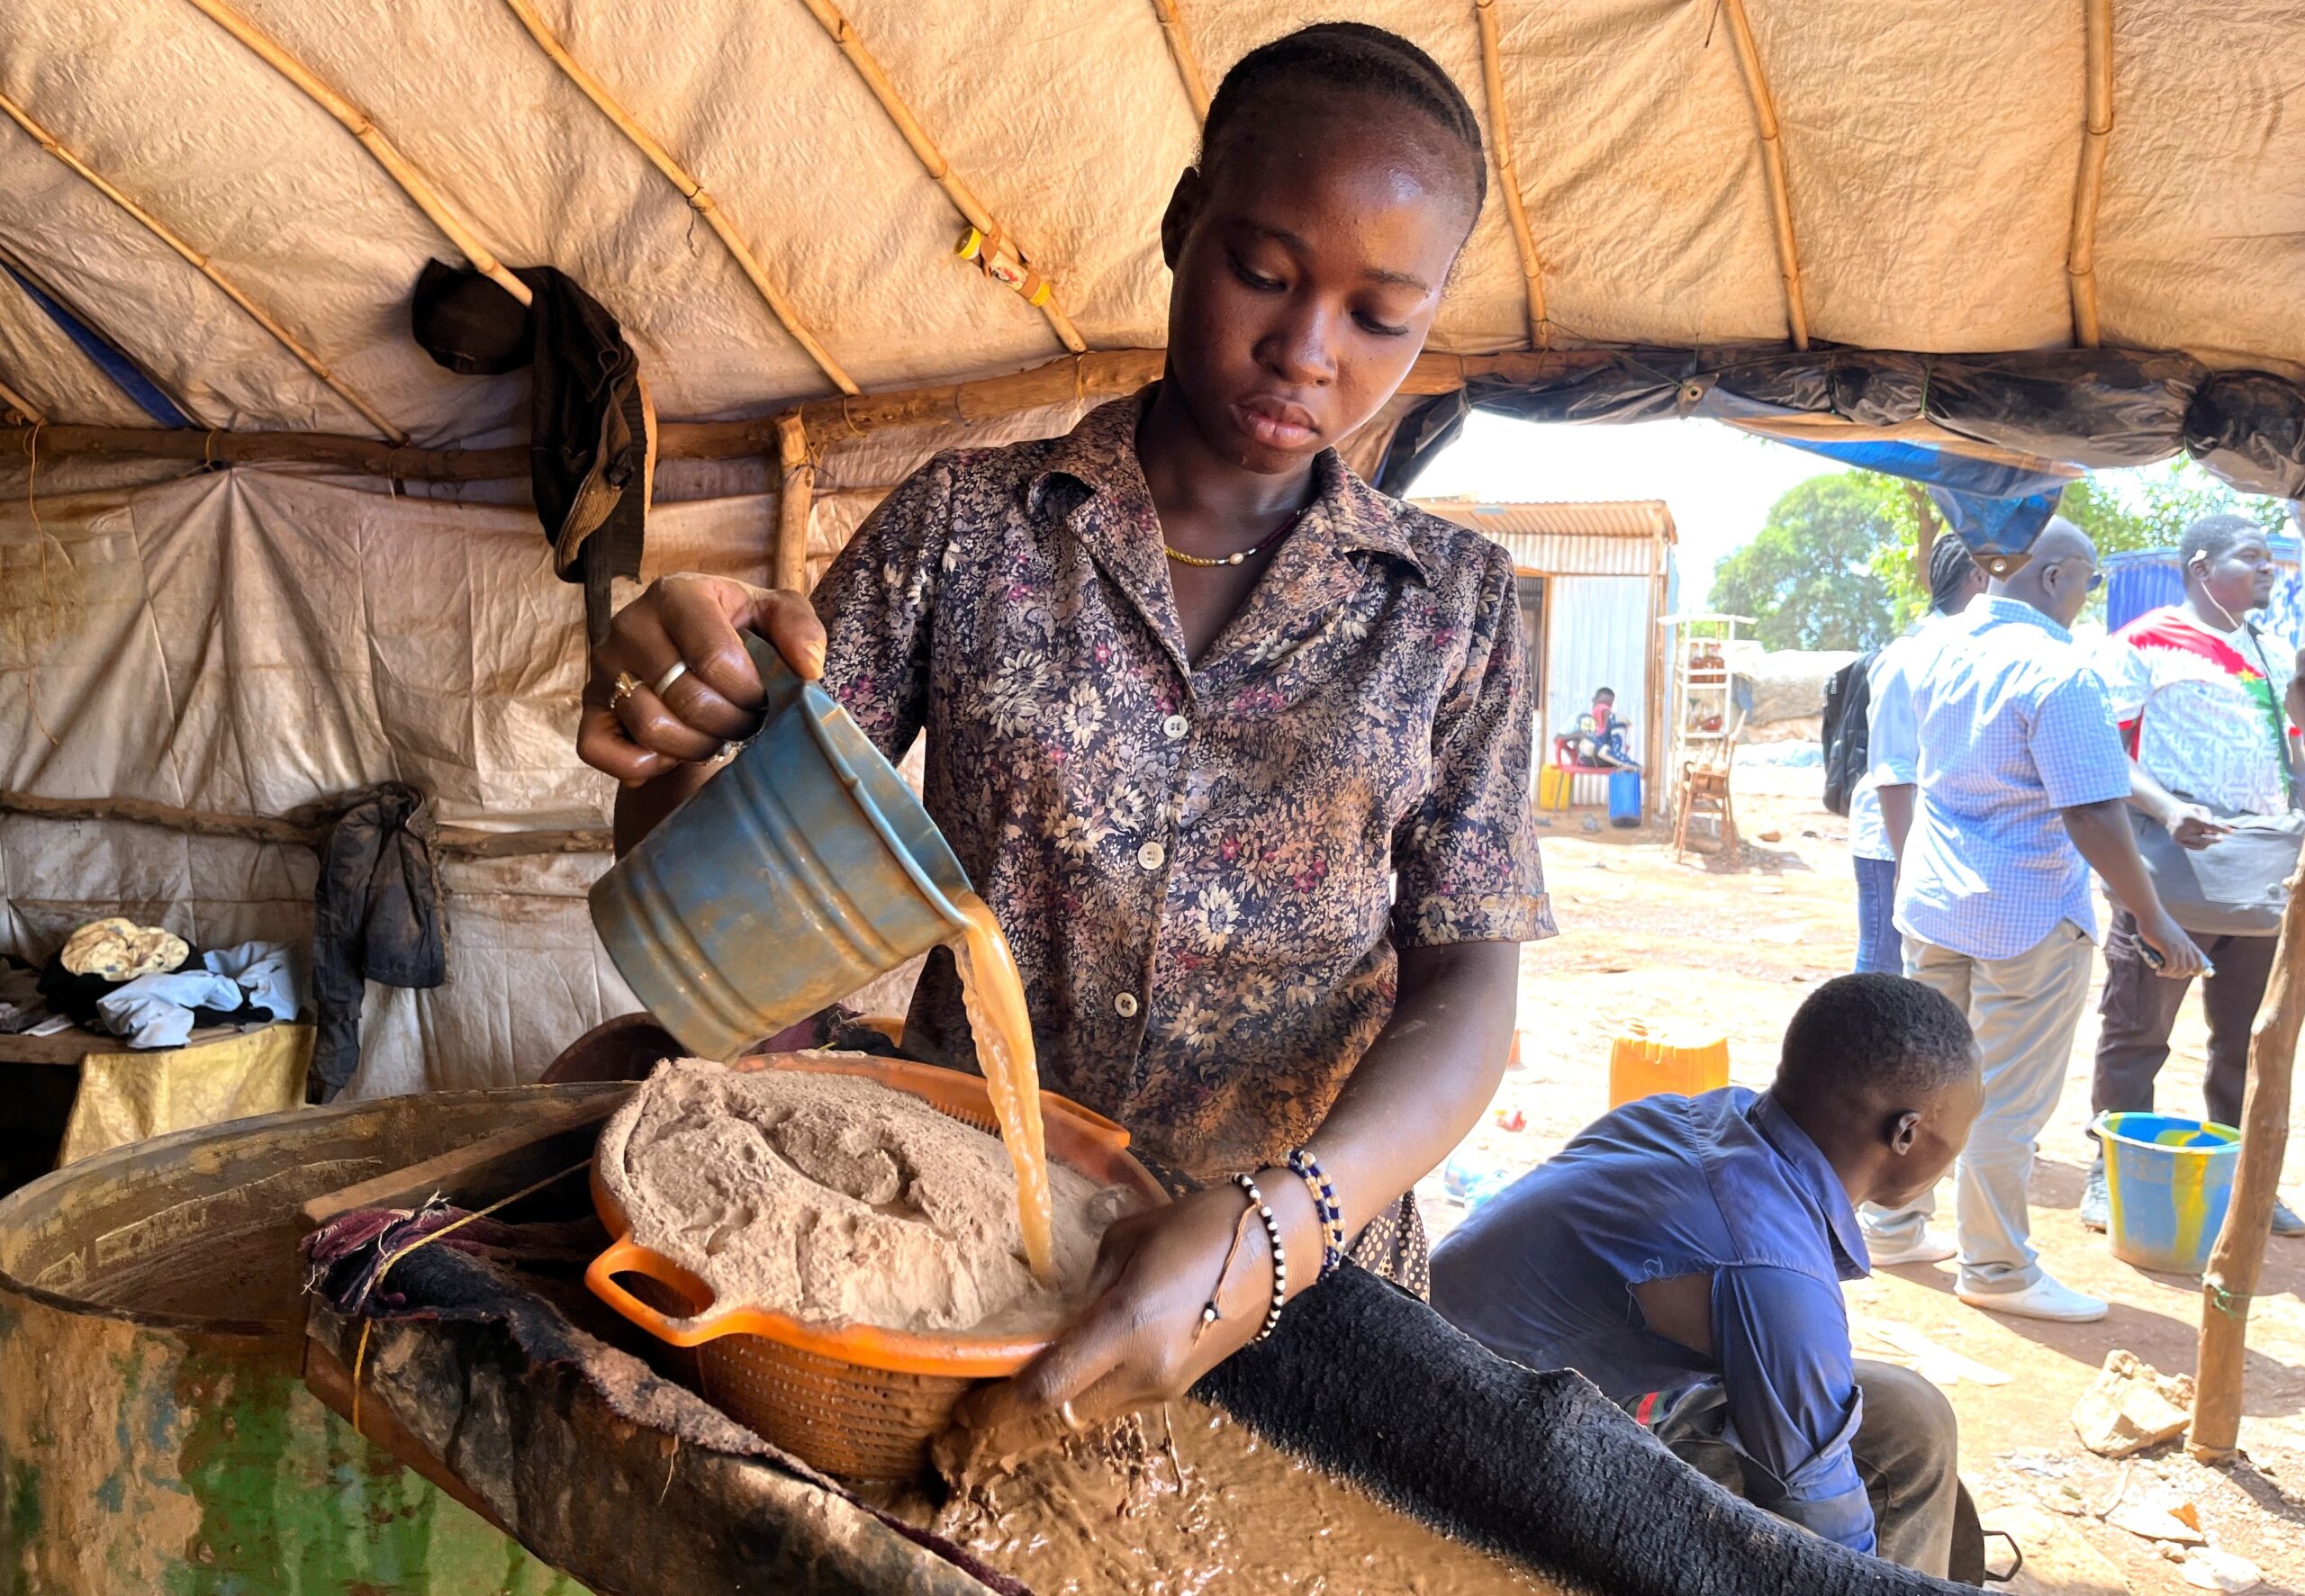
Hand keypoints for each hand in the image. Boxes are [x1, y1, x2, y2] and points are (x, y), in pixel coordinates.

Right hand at [576, 574, 825, 785]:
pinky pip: (600, 751)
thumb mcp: (771, 613)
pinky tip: (671, 753)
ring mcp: (604, 667)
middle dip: (731, 725)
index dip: (749, 694)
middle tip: (745, 725)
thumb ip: (798, 626)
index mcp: (676, 594)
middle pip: (688, 700)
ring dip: (696, 748)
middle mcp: (630, 625)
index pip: (716, 659)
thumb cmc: (733, 629)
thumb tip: (809, 667)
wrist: (680, 645)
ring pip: (651, 729)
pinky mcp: (588, 707)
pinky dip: (643, 765)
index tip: (762, 700)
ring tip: (714, 738)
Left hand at [952, 1179, 1314, 1460]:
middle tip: (1027, 1363)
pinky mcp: (1183, 1387)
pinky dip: (1107, 1383)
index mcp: (1124, 1328)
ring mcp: (1167, 1385)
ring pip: (1096, 1409)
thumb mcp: (1126, 1240)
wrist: (1275, 1247)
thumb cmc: (1196, 1226)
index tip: (996, 1371)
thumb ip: (1088, 1285)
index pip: (1048, 1389)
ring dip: (1077, 1389)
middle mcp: (1143, 1371)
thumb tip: (1065, 1314)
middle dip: (1042, 1394)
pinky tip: (1112, 1347)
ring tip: (1074, 1348)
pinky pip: (1126, 1397)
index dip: (1014, 1389)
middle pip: (1066, 1410)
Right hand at [2134, 911, 2208, 979]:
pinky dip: (2166, 971)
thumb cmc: (2153, 922)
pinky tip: (2159, 970)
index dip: (2197, 969)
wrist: (2149, 913)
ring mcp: (2178, 946)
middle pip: (2192, 967)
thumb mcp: (2167, 934)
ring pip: (2182, 969)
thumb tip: (2164, 957)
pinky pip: (2172, 966)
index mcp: (2186, 941)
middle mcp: (2185, 945)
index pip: (2199, 959)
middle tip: (2168, 973)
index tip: (2188, 974)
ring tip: (2161, 972)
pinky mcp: (2169, 947)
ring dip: (2172, 974)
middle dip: (2181, 974)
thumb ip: (2169, 944)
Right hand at [2161, 802, 2231, 851]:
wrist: (2170, 814)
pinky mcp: (2178, 843)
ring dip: (2209, 842)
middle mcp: (2182, 828)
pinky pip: (2195, 847)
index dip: (2220, 828)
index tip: (2231, 832)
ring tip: (2211, 836)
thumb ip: (2209, 818)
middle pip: (2204, 838)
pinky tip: (2205, 840)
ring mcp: (2179, 837)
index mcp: (2188, 818)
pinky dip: (2203, 845)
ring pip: (2200, 845)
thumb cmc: (2189, 811)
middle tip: (2221, 838)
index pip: (2208, 825)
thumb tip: (2216, 831)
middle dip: (2214, 838)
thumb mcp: (2200, 809)